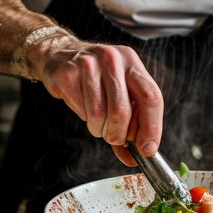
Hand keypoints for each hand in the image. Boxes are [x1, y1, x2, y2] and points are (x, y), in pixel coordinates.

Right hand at [36, 38, 163, 165]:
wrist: (60, 55)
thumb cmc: (97, 80)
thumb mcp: (120, 93)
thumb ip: (131, 124)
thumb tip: (137, 157)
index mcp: (132, 62)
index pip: (151, 96)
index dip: (151, 127)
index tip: (146, 149)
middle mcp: (112, 58)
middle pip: (123, 110)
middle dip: (119, 134)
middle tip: (114, 137)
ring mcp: (88, 64)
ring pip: (99, 114)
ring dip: (99, 129)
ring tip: (97, 122)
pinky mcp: (68, 73)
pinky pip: (81, 110)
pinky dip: (83, 118)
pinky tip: (83, 107)